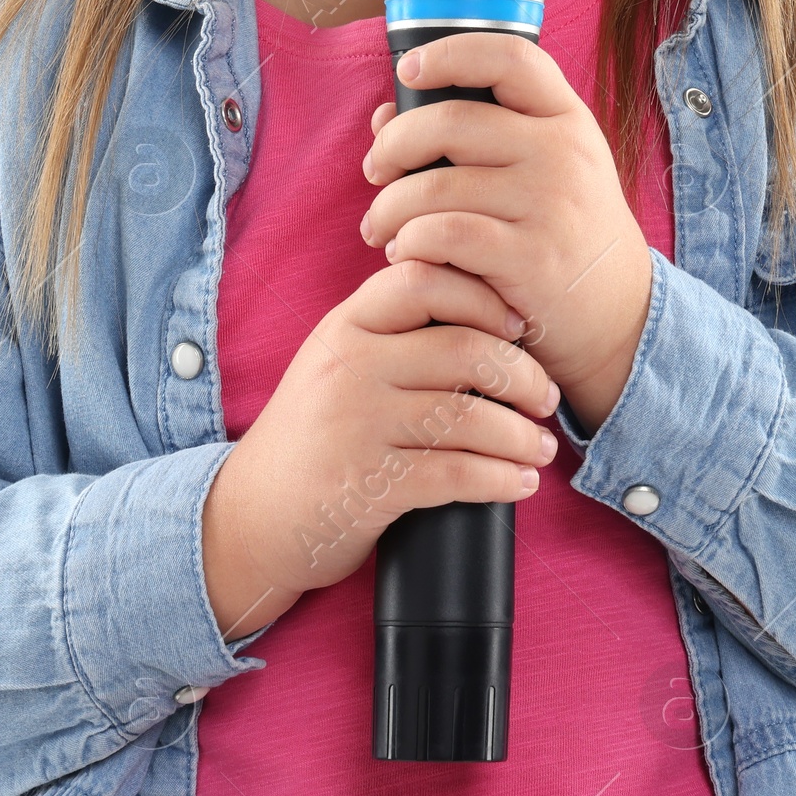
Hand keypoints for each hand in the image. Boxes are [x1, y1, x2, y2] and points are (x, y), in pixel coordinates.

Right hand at [201, 259, 559, 641]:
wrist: (249, 516)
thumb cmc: (312, 435)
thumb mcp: (336, 363)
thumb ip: (390, 333)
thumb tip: (485, 313)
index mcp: (346, 325)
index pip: (422, 279)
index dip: (482, 296)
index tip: (518, 325)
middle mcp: (350, 366)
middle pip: (461, 348)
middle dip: (522, 374)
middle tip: (546, 396)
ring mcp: (357, 425)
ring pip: (467, 414)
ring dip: (521, 434)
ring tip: (542, 447)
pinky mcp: (368, 485)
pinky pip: (454, 473)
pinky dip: (500, 479)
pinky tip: (519, 483)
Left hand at [360, 32, 655, 435]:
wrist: (620, 315)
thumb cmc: (564, 231)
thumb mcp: (542, 170)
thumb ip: (473, 137)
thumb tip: (383, 116)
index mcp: (566, 118)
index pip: (509, 56)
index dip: (449, 53)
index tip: (408, 69)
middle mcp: (563, 152)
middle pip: (451, 121)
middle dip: (394, 144)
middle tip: (375, 170)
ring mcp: (550, 204)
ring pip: (436, 185)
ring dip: (389, 206)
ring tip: (379, 225)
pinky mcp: (532, 258)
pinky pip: (445, 234)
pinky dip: (410, 241)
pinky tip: (404, 253)